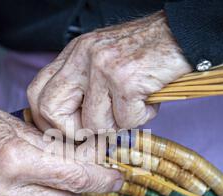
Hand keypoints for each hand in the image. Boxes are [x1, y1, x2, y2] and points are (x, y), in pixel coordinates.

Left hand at [27, 11, 190, 134]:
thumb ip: (84, 88)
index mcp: (74, 54)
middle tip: (97, 130)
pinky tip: (149, 100)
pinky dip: (141, 118)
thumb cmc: (146, 56)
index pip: (37, 93)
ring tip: (135, 105)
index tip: (70, 132)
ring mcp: (102, 66)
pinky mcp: (125, 79)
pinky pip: (125, 121)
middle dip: (73, 131)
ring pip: (93, 123)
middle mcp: (82, 56)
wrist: (184, 36)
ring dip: (118, 124)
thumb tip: (72, 128)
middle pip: (50, 110)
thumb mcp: (104, 63)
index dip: (48, 121)